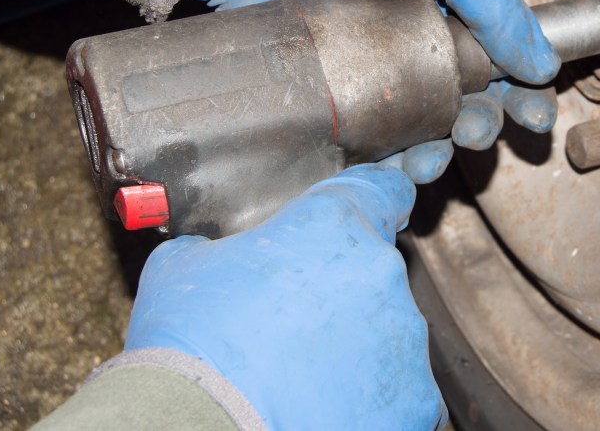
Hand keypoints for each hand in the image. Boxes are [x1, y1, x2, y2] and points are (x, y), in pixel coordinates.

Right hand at [124, 164, 446, 429]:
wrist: (200, 426)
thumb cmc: (191, 347)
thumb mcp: (183, 267)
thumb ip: (219, 247)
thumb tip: (211, 256)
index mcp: (333, 225)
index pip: (384, 191)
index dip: (375, 203)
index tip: (367, 220)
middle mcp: (380, 272)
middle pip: (375, 273)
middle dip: (342, 293)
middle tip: (293, 322)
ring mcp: (404, 338)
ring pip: (388, 334)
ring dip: (355, 346)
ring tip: (301, 372)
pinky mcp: (416, 399)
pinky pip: (400, 392)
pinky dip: (370, 399)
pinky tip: (322, 406)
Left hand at [192, 0, 560, 180]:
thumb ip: (498, 6)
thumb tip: (542, 63)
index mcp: (446, 8)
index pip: (497, 61)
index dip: (521, 91)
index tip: (537, 115)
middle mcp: (412, 42)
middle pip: (463, 102)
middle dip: (483, 125)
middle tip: (478, 131)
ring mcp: (372, 73)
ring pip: (420, 129)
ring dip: (440, 152)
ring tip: (434, 157)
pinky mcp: (334, 97)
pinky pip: (373, 143)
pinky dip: (394, 164)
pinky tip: (403, 168)